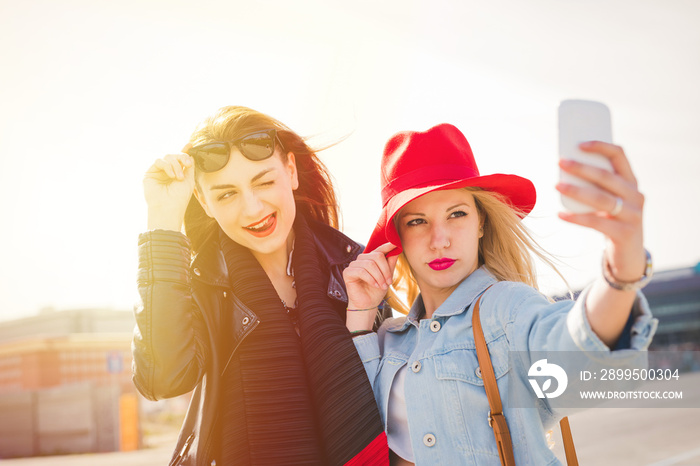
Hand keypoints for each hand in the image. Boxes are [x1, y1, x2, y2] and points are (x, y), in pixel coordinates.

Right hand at [143, 152, 194, 230]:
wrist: (168, 208)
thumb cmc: (179, 198)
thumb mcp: (189, 180)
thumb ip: (189, 166)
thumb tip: (190, 154)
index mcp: (178, 173)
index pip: (180, 160)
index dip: (185, 151)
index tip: (191, 144)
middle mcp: (168, 172)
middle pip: (174, 156)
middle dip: (182, 157)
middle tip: (188, 164)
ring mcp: (158, 172)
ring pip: (167, 157)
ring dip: (175, 165)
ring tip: (179, 177)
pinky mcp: (150, 173)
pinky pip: (159, 161)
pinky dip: (167, 166)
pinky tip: (171, 176)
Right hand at [344, 242, 398, 330]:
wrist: (368, 304)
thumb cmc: (376, 290)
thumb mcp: (387, 276)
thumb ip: (390, 263)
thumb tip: (397, 249)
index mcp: (371, 259)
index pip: (379, 249)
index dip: (387, 246)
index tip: (395, 244)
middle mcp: (361, 259)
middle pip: (377, 256)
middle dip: (385, 270)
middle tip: (388, 282)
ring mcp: (354, 265)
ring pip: (370, 264)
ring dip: (379, 276)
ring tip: (382, 286)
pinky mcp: (347, 272)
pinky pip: (361, 271)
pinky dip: (370, 279)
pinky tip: (374, 285)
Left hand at [556, 141, 644, 281]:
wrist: (628, 254)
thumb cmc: (611, 220)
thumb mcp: (607, 200)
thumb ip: (595, 186)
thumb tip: (565, 170)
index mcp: (631, 181)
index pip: (619, 155)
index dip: (600, 146)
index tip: (579, 144)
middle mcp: (636, 195)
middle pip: (606, 176)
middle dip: (582, 168)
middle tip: (561, 162)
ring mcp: (633, 215)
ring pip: (601, 199)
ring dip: (577, 191)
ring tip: (557, 186)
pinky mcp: (625, 233)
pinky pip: (597, 222)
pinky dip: (577, 217)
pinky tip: (561, 214)